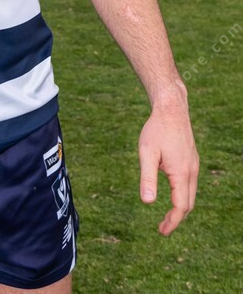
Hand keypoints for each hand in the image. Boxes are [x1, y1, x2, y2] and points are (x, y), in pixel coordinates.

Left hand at [138, 95, 198, 234]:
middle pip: (188, 204)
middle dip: (176, 218)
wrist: (171, 108)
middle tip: (162, 228)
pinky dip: (183, 195)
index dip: (172, 222)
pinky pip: (190, 183)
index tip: (162, 232)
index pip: (180, 207)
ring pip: (191, 194)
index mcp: (181, 174)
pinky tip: (173, 193)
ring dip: (181, 207)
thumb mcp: (147, 153)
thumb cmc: (156, 130)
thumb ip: (147, 178)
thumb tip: (147, 203)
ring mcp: (194, 165)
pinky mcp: (192, 159)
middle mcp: (191, 172)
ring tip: (167, 215)